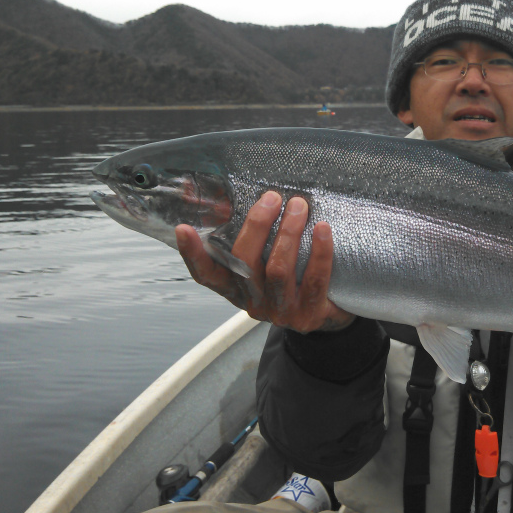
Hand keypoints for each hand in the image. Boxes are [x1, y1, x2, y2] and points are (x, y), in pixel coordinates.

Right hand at [175, 191, 354, 331]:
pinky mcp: (310, 315)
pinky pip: (313, 279)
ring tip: (299, 206)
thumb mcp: (268, 261)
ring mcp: (281, 312)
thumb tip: (229, 199)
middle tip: (272, 198)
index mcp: (236, 288)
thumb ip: (253, 237)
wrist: (329, 312)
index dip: (192, 254)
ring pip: (278, 270)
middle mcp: (253, 303)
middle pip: (244, 263)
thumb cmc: (295, 280)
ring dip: (288, 233)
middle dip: (258, 225)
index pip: (206, 274)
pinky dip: (319, 252)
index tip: (183, 228)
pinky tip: (322, 229)